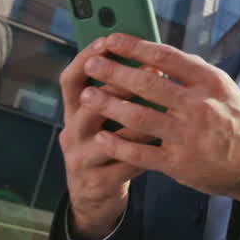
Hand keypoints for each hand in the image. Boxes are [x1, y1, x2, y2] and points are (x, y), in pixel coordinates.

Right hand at [58, 37, 152, 239]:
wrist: (94, 198)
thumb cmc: (107, 148)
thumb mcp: (104, 121)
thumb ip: (118, 95)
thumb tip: (150, 60)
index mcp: (74, 112)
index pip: (71, 79)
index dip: (86, 57)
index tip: (108, 41)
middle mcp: (72, 132)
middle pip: (89, 102)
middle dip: (119, 84)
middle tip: (151, 71)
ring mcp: (81, 159)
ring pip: (111, 135)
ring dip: (141, 120)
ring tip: (167, 107)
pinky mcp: (97, 182)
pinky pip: (128, 163)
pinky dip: (149, 152)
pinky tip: (167, 143)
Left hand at [76, 33, 239, 204]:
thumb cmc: (235, 121)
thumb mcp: (223, 89)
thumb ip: (192, 73)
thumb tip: (157, 55)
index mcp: (209, 82)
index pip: (166, 57)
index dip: (135, 46)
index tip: (112, 40)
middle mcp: (198, 106)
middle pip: (146, 83)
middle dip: (113, 72)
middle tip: (92, 64)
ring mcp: (188, 135)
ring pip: (138, 116)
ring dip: (108, 104)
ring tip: (88, 96)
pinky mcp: (179, 163)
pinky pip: (140, 152)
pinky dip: (118, 143)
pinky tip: (102, 135)